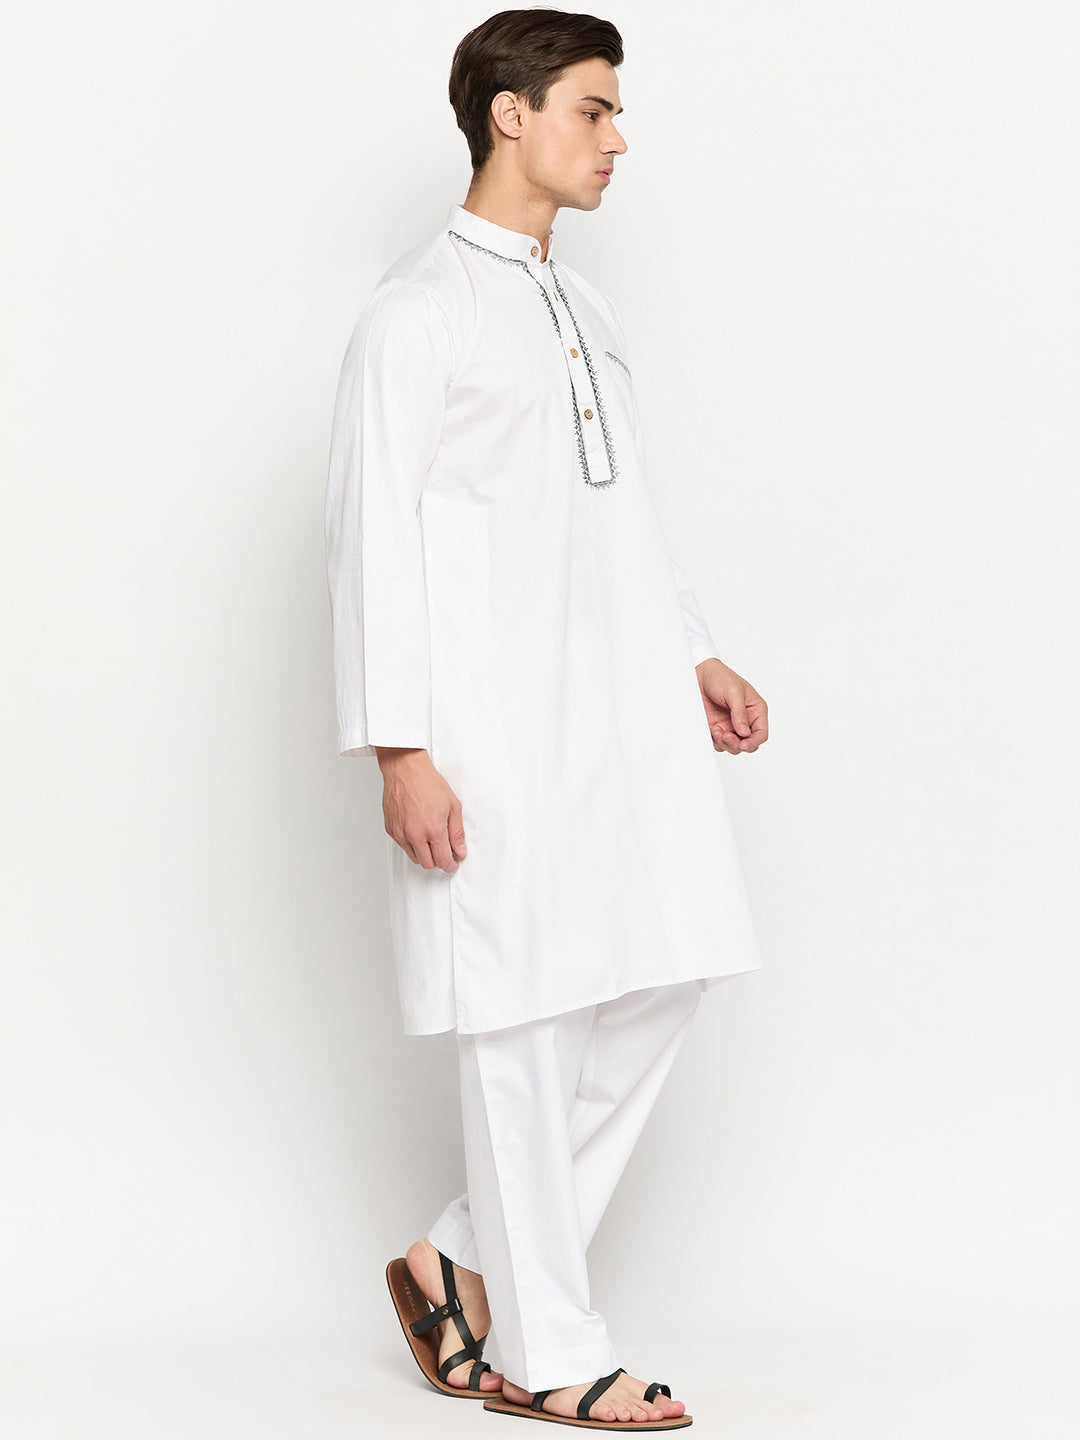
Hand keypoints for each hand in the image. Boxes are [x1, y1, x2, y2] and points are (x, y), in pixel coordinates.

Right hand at [374, 748, 466, 872]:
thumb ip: (457, 832)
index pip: (442, 860)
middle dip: (438, 861)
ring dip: (424, 854)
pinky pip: (403, 847)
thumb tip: (460, 851)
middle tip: (444, 852)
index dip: (450, 865)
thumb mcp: (453, 806)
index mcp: (433, 829)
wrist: (406, 769)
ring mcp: (400, 833)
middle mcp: (415, 834)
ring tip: (431, 839)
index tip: (453, 863)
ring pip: (414, 858)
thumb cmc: (428, 783)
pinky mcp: (391, 829)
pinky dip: (412, 844)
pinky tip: (418, 831)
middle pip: (428, 864)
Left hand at [694, 659, 767, 754]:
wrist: (698, 674)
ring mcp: (731, 726)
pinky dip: (715, 741)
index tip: (742, 744)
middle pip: (748, 745)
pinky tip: (712, 728)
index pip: (761, 734)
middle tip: (725, 735)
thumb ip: (740, 713)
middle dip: (737, 744)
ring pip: (733, 747)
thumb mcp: (734, 691)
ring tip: (716, 729)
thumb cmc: (720, 677)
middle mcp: (745, 721)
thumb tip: (744, 732)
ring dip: (725, 743)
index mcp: (756, 710)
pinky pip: (719, 744)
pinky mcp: (717, 728)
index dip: (753, 742)